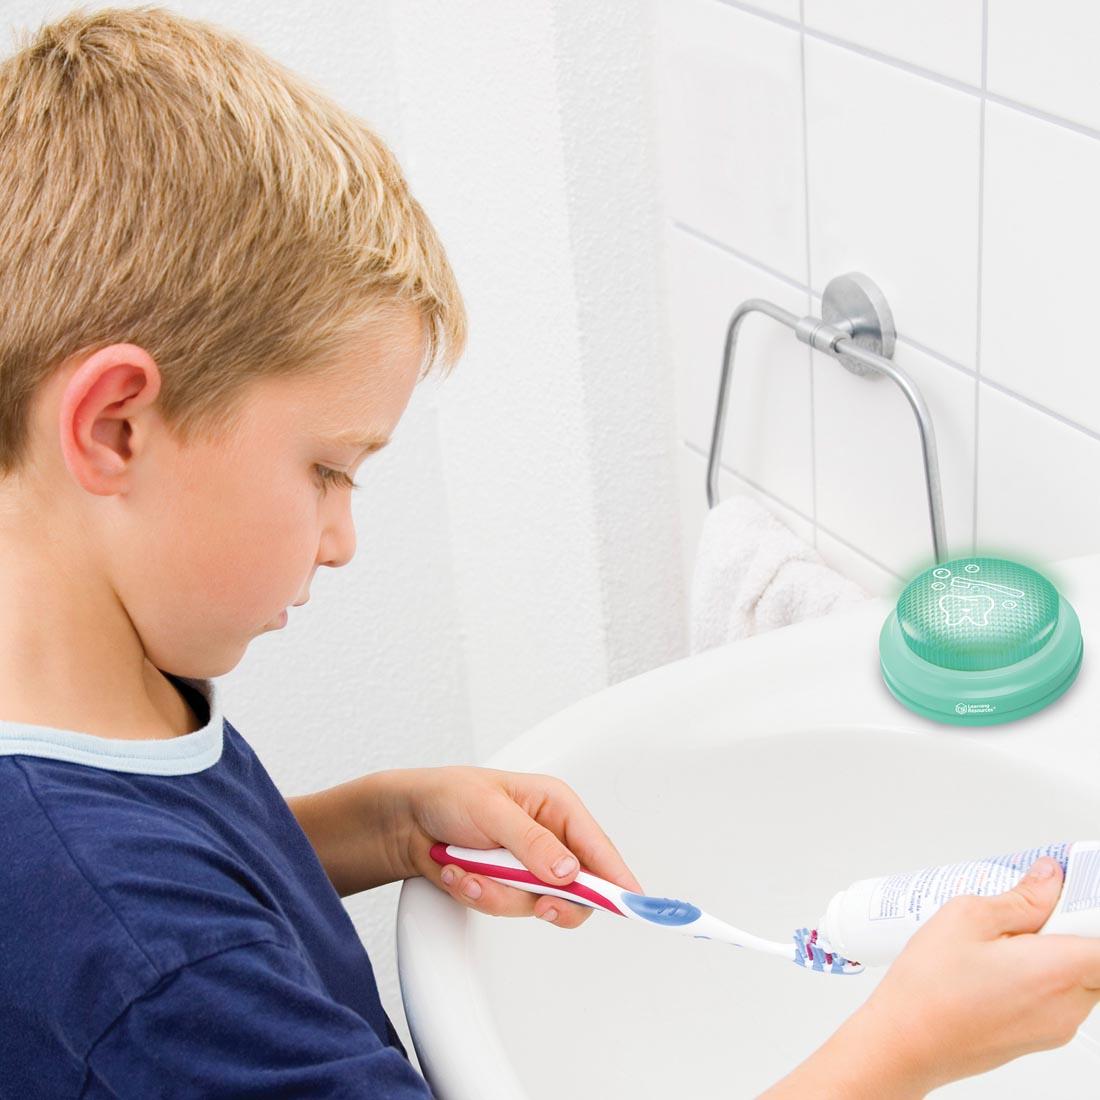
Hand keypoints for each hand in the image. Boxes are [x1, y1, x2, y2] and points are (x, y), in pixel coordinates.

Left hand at [393, 765, 643, 927]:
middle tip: (540, 904)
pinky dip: (478, 894)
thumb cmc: (447, 796)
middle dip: (549, 897)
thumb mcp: (491, 811)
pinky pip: (506, 907)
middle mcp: (550, 838)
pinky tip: (458, 872)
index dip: (618, 879)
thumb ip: (532, 842)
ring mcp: (528, 866)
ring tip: (466, 869)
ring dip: (497, 892)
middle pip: (578, 888)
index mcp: (556, 806)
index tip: (634, 904)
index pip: (599, 848)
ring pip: (537, 903)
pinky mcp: (507, 886)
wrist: (405, 821)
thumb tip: (568, 871)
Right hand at [763, 856, 1099, 1097]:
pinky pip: (1056, 995)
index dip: (1088, 906)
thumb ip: (1021, 898)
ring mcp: (1056, 1026)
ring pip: (1076, 975)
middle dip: (1067, 924)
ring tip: (1001, 933)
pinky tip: (994, 961)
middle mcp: (1068, 1005)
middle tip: (1029, 904)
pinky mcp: (1038, 1037)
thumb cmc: (931, 986)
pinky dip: (1038, 973)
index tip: (1065, 888)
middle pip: (1092, 954)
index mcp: (1059, 970)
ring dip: (1052, 950)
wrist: (906, 1043)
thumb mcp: (968, 917)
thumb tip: (1051, 879)